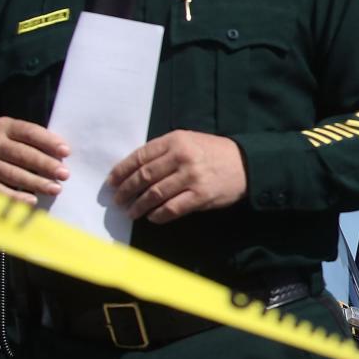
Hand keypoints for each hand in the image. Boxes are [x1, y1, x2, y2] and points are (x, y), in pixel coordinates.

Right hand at [0, 117, 68, 202]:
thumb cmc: (13, 147)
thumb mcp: (21, 137)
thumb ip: (39, 142)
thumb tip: (64, 155)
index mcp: (4, 126)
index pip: (29, 132)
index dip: (49, 142)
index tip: (67, 152)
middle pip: (21, 154)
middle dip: (46, 165)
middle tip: (65, 174)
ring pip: (12, 174)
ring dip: (36, 183)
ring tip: (56, 189)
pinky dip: (17, 197)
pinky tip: (32, 200)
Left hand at [108, 130, 245, 222]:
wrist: (246, 163)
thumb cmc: (213, 152)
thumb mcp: (189, 141)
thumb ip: (164, 151)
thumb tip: (134, 169)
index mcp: (176, 140)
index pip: (140, 157)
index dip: (122, 171)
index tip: (112, 182)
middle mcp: (182, 157)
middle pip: (144, 177)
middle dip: (126, 191)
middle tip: (118, 200)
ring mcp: (191, 177)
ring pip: (154, 194)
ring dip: (139, 206)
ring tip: (131, 212)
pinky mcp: (200, 196)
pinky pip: (172, 209)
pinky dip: (158, 215)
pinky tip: (152, 218)